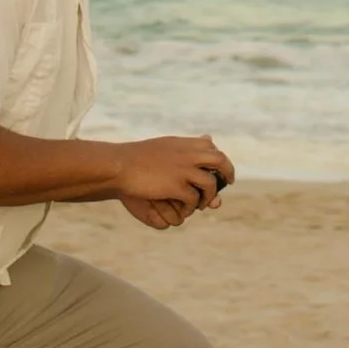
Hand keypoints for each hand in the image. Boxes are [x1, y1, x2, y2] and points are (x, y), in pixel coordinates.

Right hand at [114, 132, 234, 218]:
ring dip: (209, 196)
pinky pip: (193, 199)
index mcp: (184, 143)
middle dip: (227, 172)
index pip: (211, 147)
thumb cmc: (138, 157)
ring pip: (210, 184)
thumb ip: (188, 145)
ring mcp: (183, 170)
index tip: (219, 168)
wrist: (120, 165)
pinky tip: (187, 210)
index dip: (218, 158)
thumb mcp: (167, 145)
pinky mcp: (176, 186)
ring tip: (204, 203)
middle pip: (220, 161)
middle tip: (228, 182)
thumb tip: (209, 137)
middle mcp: (188, 154)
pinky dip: (192, 206)